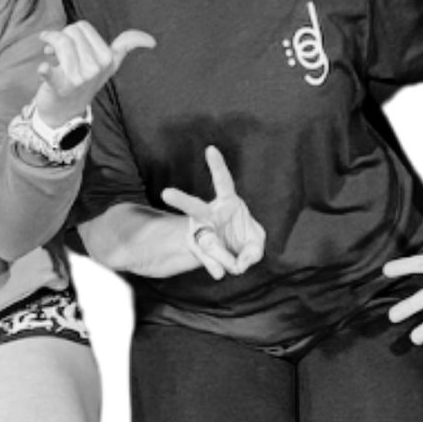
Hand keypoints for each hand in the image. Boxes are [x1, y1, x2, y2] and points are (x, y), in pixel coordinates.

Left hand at [32, 22, 155, 121]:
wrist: (65, 110)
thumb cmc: (84, 80)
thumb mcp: (109, 64)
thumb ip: (126, 46)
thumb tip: (152, 41)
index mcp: (108, 59)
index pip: (83, 27)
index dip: (73, 30)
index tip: (71, 38)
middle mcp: (96, 68)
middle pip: (70, 32)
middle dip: (61, 36)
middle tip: (59, 50)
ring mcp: (79, 78)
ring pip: (60, 42)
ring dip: (49, 43)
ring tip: (49, 52)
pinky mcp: (60, 87)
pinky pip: (51, 73)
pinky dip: (46, 70)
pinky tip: (44, 68)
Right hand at [160, 146, 266, 280]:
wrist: (231, 255)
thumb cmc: (244, 239)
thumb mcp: (256, 241)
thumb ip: (253, 250)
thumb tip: (239, 265)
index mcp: (227, 202)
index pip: (223, 181)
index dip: (217, 165)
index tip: (210, 149)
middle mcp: (209, 216)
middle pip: (194, 207)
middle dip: (180, 200)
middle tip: (165, 193)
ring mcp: (202, 234)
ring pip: (201, 240)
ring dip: (210, 252)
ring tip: (220, 267)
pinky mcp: (200, 251)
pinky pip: (208, 259)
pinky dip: (216, 266)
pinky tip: (219, 273)